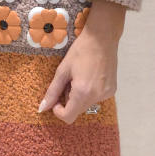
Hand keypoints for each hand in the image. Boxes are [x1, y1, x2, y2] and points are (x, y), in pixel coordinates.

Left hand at [38, 1, 124, 123]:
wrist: (102, 38)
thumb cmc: (80, 51)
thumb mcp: (62, 71)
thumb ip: (52, 92)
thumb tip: (42, 109)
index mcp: (83, 92)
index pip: (68, 117)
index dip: (58, 111)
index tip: (56, 98)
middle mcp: (97, 97)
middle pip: (77, 111)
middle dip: (68, 100)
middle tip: (68, 82)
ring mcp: (106, 94)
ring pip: (86, 105)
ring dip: (79, 96)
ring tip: (79, 77)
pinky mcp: (112, 90)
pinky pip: (96, 98)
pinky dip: (89, 92)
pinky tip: (89, 76)